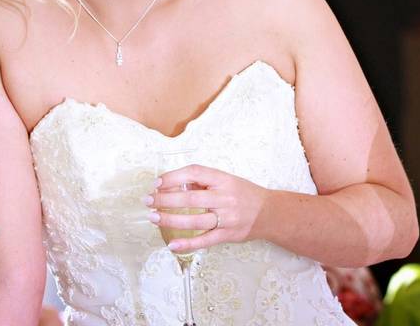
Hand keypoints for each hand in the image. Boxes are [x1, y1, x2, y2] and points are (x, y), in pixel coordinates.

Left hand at [146, 164, 268, 251]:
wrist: (271, 213)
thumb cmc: (245, 194)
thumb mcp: (228, 180)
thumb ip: (204, 181)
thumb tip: (176, 184)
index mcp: (224, 180)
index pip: (195, 173)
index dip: (174, 177)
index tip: (158, 182)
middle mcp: (225, 198)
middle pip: (190, 198)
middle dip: (165, 199)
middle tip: (148, 201)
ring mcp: (227, 218)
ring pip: (195, 220)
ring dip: (171, 220)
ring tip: (154, 217)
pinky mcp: (228, 235)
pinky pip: (205, 241)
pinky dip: (188, 244)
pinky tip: (172, 245)